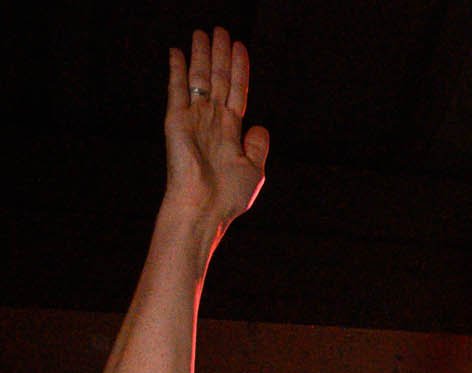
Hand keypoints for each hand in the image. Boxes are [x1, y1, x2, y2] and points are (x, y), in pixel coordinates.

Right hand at [163, 29, 269, 229]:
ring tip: (204, 33)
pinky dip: (176, 70)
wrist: (204, 207)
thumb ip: (258, 147)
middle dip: (220, 55)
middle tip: (221, 30)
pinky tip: (176, 52)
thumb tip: (260, 127)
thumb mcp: (254, 170)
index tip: (240, 47)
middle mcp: (212, 121)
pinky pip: (176, 90)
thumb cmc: (228, 196)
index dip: (240, 69)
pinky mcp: (176, 121)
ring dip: (201, 55)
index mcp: (230, 131)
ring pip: (199, 79)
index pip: (237, 91)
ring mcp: (193, 119)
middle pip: (219, 79)